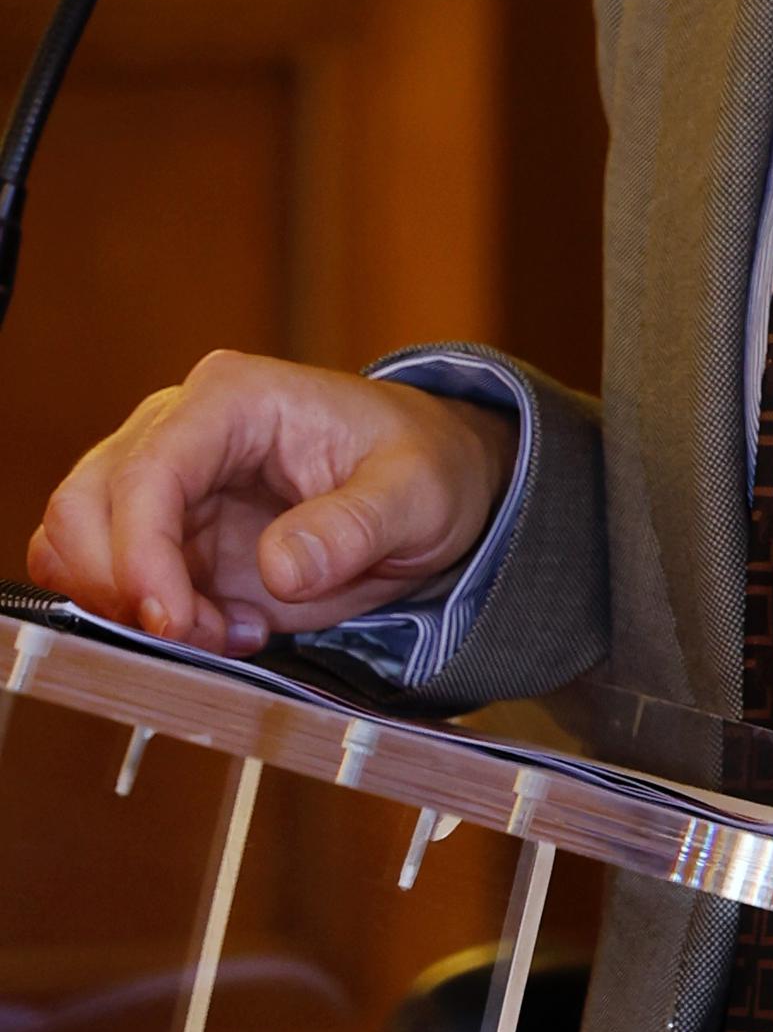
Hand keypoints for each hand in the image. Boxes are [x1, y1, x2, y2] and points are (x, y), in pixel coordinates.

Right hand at [30, 353, 516, 656]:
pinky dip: (141, 614)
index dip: (140, 553)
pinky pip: (108, 575)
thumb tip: (280, 568)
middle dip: (124, 586)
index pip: (149, 472)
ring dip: (128, 605)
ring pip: (76, 540)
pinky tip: (221, 627)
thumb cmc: (426, 468)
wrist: (436, 482)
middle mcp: (181, 426)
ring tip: (222, 631)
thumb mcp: (417, 496)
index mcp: (236, 397)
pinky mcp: (167, 530)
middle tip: (202, 634)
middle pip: (85, 505)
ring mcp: (165, 477)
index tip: (172, 621)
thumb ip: (354, 528)